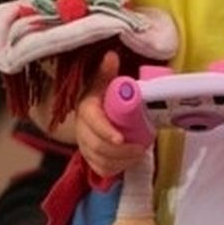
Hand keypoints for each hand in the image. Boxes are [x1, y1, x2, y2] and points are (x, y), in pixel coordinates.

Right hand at [76, 51, 145, 177]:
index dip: (106, 132)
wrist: (94, 110)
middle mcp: (82, 130)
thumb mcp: (103, 82)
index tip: (121, 139)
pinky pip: (101, 169)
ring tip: (139, 153)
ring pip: (99, 160)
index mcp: (86, 110)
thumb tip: (111, 55)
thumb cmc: (102, 95)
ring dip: (121, 161)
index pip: (93, 124)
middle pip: (97, 146)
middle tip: (141, 148)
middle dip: (120, 151)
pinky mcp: (91, 157)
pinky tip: (129, 162)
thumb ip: (107, 71)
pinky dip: (116, 169)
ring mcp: (85, 146)